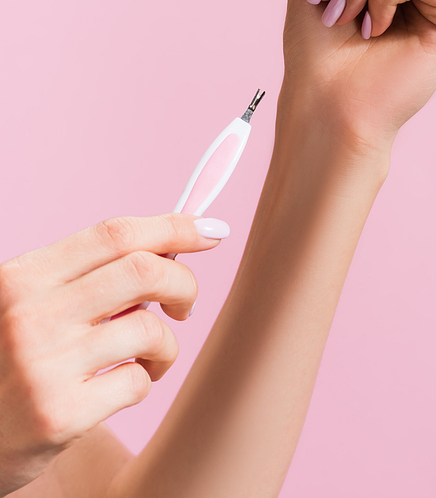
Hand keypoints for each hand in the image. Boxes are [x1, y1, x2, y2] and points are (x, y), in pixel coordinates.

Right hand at [0, 213, 228, 495]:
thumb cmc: (13, 358)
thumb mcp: (32, 303)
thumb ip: (88, 276)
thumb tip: (170, 251)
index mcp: (25, 276)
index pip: (114, 234)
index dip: (172, 227)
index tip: (210, 231)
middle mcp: (31, 314)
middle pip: (143, 271)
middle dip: (183, 284)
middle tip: (184, 304)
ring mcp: (44, 365)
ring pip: (150, 328)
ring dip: (167, 342)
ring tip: (153, 354)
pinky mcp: (59, 414)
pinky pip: (137, 381)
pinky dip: (146, 379)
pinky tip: (126, 383)